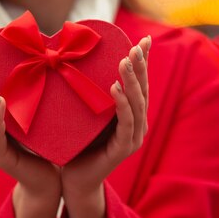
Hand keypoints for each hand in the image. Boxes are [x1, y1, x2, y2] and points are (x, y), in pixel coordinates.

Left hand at [59, 35, 151, 217]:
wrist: (72, 178)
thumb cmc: (78, 142)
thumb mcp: (86, 112)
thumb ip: (92, 92)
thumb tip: (78, 58)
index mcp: (132, 113)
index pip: (140, 83)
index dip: (144, 62)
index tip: (145, 39)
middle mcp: (137, 124)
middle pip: (143, 90)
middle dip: (140, 66)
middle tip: (136, 46)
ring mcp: (133, 137)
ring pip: (137, 104)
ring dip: (132, 80)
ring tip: (125, 60)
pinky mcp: (123, 149)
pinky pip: (126, 123)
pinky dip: (122, 104)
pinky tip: (115, 87)